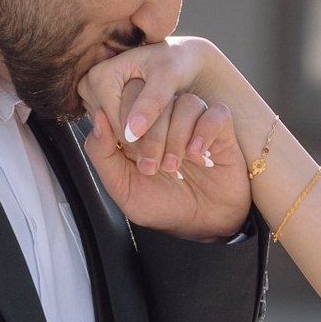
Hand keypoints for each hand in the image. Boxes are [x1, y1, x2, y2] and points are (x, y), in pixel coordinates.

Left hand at [82, 38, 253, 242]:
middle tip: (152, 166)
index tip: (129, 150)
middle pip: (157, 95)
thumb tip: (98, 117)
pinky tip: (197, 156)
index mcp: (140, 124)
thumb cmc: (161, 206)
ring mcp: (195, 122)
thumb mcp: (122, 187)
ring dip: (177, 136)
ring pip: (186, 103)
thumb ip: (102, 154)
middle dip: (151, 132)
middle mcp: (167, 118)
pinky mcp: (222, 132)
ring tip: (174, 167)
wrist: (201, 227)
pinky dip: (204, 132)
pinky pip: (216, 113)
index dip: (126, 116)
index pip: (128, 93)